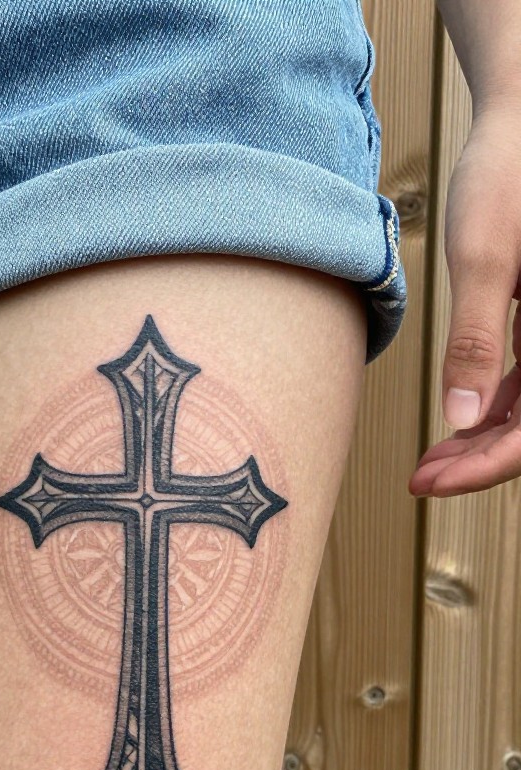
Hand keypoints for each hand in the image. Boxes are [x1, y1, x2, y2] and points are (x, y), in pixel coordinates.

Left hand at [409, 106, 520, 497]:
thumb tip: (463, 418)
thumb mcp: (484, 258)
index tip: (432, 483)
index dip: (486, 466)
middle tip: (422, 480)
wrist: (520, 123)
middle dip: (478, 461)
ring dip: (480, 441)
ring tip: (428, 463)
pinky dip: (489, 406)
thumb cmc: (507, 175)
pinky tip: (454, 422)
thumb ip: (475, 340)